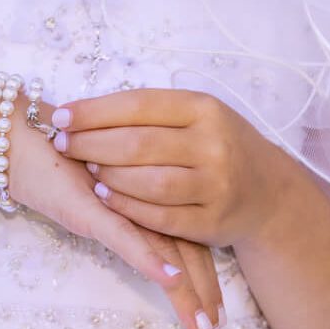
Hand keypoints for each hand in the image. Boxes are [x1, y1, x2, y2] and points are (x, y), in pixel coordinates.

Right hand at [0, 105, 229, 328]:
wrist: (22, 140)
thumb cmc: (60, 168)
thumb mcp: (98, 204)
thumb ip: (125, 224)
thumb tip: (155, 264)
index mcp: (151, 199)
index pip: (190, 243)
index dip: (207, 279)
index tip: (219, 316)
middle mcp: (145, 201)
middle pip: (187, 251)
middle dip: (203, 297)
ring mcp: (122, 204)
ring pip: (164, 251)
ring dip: (184, 292)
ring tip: (202, 327)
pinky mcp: (93, 208)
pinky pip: (125, 236)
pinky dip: (148, 258)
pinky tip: (168, 279)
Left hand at [50, 87, 289, 248]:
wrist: (269, 193)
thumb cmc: (219, 145)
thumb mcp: (198, 116)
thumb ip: (152, 113)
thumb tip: (84, 111)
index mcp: (205, 108)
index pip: (138, 105)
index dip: (94, 112)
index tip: (61, 116)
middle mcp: (213, 145)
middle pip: (137, 144)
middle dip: (91, 144)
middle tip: (63, 144)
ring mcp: (215, 186)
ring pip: (147, 183)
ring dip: (108, 177)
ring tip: (87, 170)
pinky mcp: (211, 223)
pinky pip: (159, 217)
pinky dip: (126, 207)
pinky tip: (106, 197)